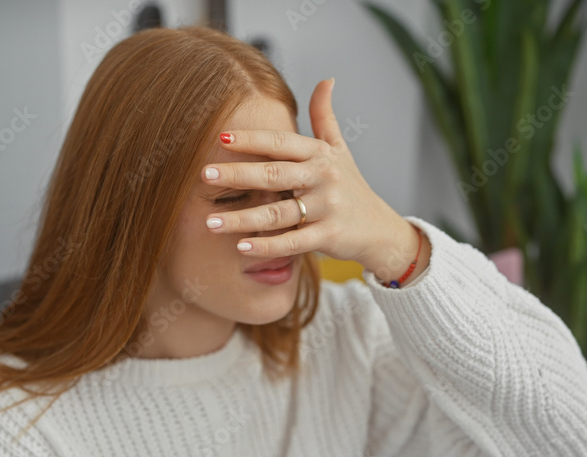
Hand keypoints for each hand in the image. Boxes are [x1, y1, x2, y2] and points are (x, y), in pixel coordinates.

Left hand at [201, 77, 420, 276]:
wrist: (381, 229)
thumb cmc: (352, 188)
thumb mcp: (340, 150)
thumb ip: (325, 116)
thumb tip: (326, 79)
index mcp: (320, 155)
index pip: (281, 143)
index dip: (251, 139)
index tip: (221, 137)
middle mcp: (323, 178)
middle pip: (274, 174)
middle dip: (238, 174)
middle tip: (204, 173)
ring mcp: (327, 208)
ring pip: (278, 213)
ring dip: (242, 219)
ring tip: (210, 222)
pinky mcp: (329, 236)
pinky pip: (293, 242)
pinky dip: (267, 246)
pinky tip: (241, 247)